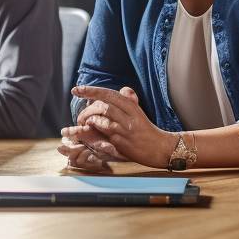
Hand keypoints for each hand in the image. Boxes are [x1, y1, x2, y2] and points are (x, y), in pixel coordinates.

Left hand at [58, 85, 175, 171]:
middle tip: (80, 116)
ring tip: (83, 124)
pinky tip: (90, 132)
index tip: (77, 89)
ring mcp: (125, 129)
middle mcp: (129, 116)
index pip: (109, 94)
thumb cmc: (148, 131)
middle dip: (86, 108)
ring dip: (89, 120)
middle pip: (104, 105)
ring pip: (103, 118)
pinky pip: (104, 133)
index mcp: (132, 107)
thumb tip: (124, 89)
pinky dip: (94, 130)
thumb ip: (129, 101)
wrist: (161, 148)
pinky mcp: (122, 142)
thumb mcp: (140, 113)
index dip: (91, 90)